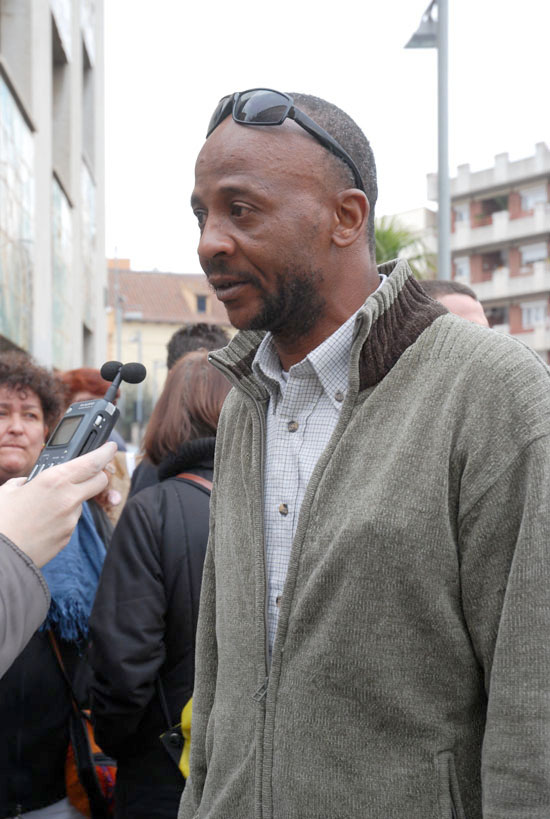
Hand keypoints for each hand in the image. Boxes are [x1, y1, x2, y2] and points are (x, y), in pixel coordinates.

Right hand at [0, 441, 116, 566]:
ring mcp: (70, 520)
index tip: (111, 447)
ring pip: (81, 503)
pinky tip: (40, 523)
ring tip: (41, 507)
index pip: (93, 462)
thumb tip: (28, 483)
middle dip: (98, 474)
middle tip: (87, 472)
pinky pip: (69, 521)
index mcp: (54, 480)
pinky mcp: (67, 538)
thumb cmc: (1, 521)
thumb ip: (24, 482)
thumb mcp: (7, 491)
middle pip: (100, 481)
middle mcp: (68, 499)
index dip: (105, 452)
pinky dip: (60, 518)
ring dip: (71, 500)